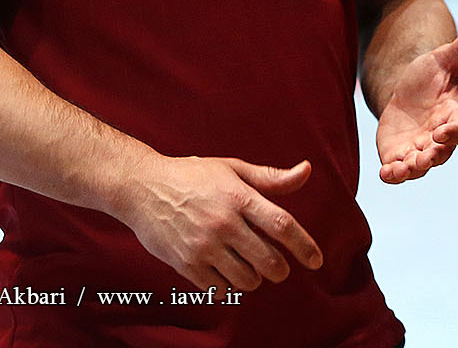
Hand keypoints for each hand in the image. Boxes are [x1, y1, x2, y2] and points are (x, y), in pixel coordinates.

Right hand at [116, 155, 323, 291]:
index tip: (316, 261)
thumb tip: (306, 171)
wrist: (141, 188)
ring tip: (249, 266)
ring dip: (255, 278)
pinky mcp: (186, 264)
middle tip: (278, 267)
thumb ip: (270, 177)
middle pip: (268, 259)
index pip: (282, 225)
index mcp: (239, 196)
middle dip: (280, 269)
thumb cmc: (191, 176)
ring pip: (246, 279)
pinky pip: (219, 288)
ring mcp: (204, 246)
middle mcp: (224, 223)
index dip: (304, 246)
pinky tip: (225, 272)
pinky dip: (228, 286)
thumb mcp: (232, 168)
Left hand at [374, 23, 457, 183]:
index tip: (443, 132)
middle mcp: (439, 137)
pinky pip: (399, 171)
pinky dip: (393, 175)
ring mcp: (419, 149)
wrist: (405, 89)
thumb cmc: (431, 74)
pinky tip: (385, 173)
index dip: (454, 133)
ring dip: (412, 169)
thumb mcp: (444, 57)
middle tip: (423, 157)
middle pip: (441, 153)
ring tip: (401, 168)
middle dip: (432, 157)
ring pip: (420, 167)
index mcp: (454, 115)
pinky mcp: (399, 155)